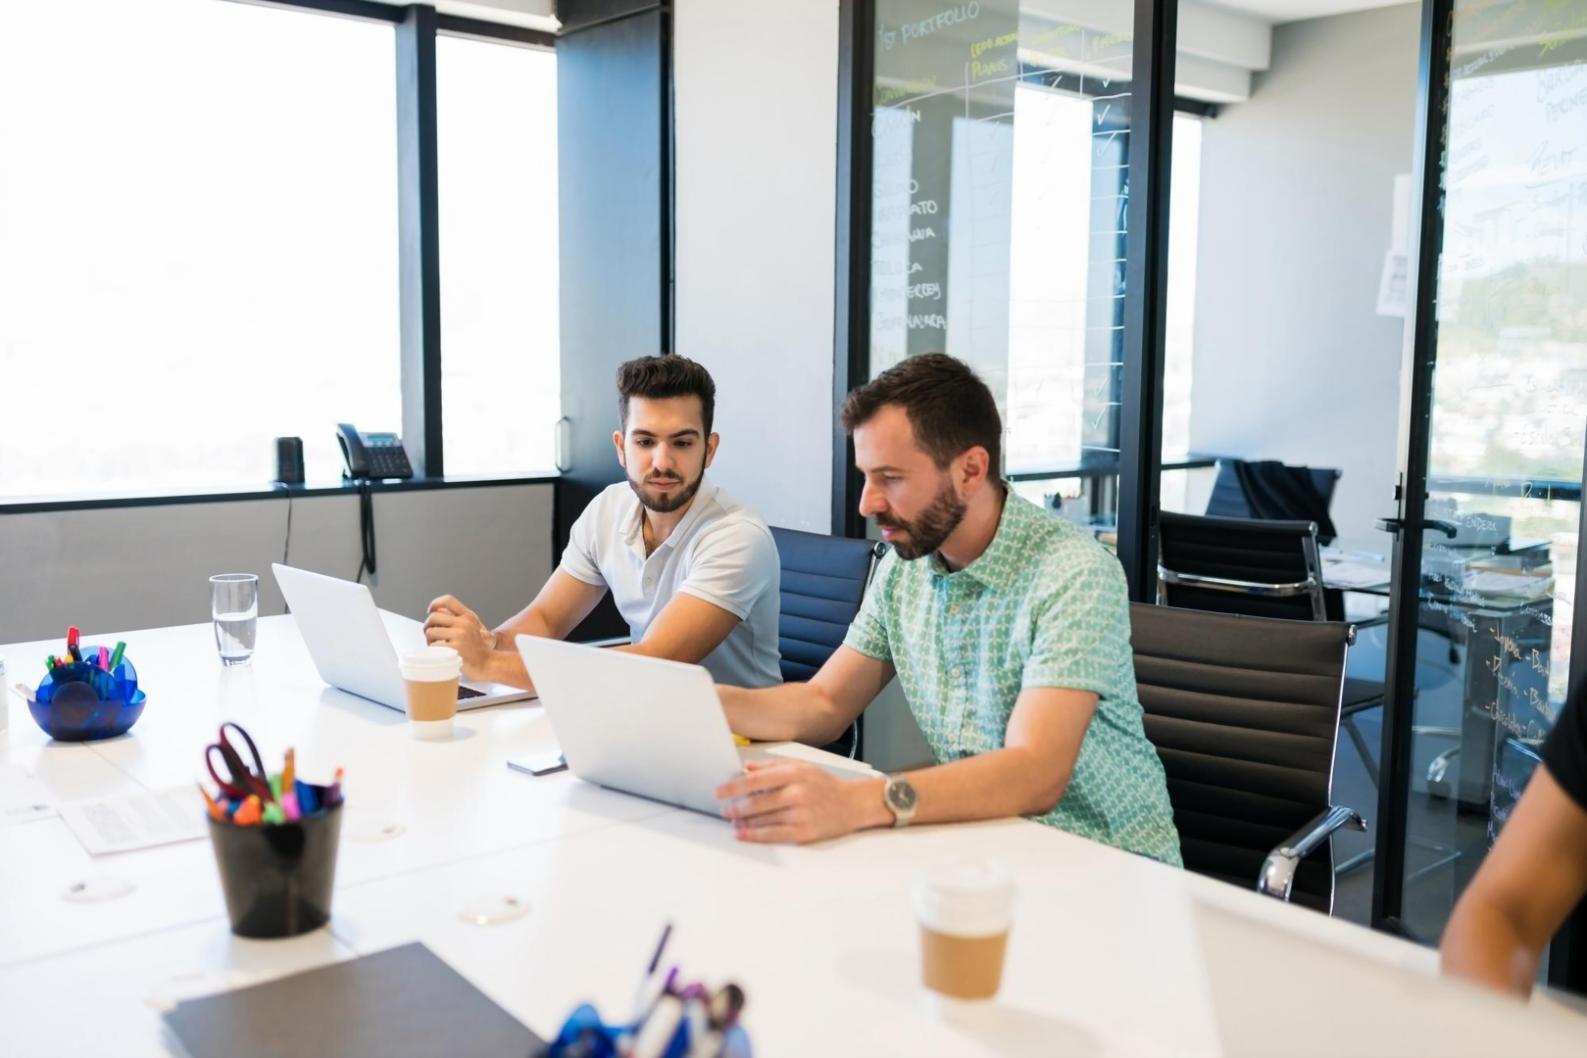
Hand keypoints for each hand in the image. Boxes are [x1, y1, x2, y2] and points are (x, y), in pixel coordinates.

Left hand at [423, 595, 497, 679]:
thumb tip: (436, 613)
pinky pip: (433, 646)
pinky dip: (433, 651)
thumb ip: (456, 620)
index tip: (430, 611)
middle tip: (431, 636)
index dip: (435, 604)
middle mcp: (464, 623)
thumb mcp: (471, 628)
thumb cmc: (477, 649)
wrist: (488, 663)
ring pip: (430, 632)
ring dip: (429, 641)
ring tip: (437, 647)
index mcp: (468, 616)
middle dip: (427, 627)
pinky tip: (441, 654)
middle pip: (433, 617)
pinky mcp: (455, 648)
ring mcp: (460, 635)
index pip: (448, 600)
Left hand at [714, 761, 882, 844]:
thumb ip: (772, 766)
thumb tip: (746, 768)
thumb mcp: (801, 766)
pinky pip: (773, 834)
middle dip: (735, 807)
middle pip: (757, 802)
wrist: (853, 804)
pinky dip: (754, 835)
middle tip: (723, 809)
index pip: (756, 780)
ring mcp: (801, 814)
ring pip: (763, 819)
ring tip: (731, 820)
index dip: (734, 787)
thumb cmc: (825, 784)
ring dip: (742, 821)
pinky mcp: (804, 832)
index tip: (719, 791)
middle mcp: (797, 793)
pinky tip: (742, 833)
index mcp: (794, 773)